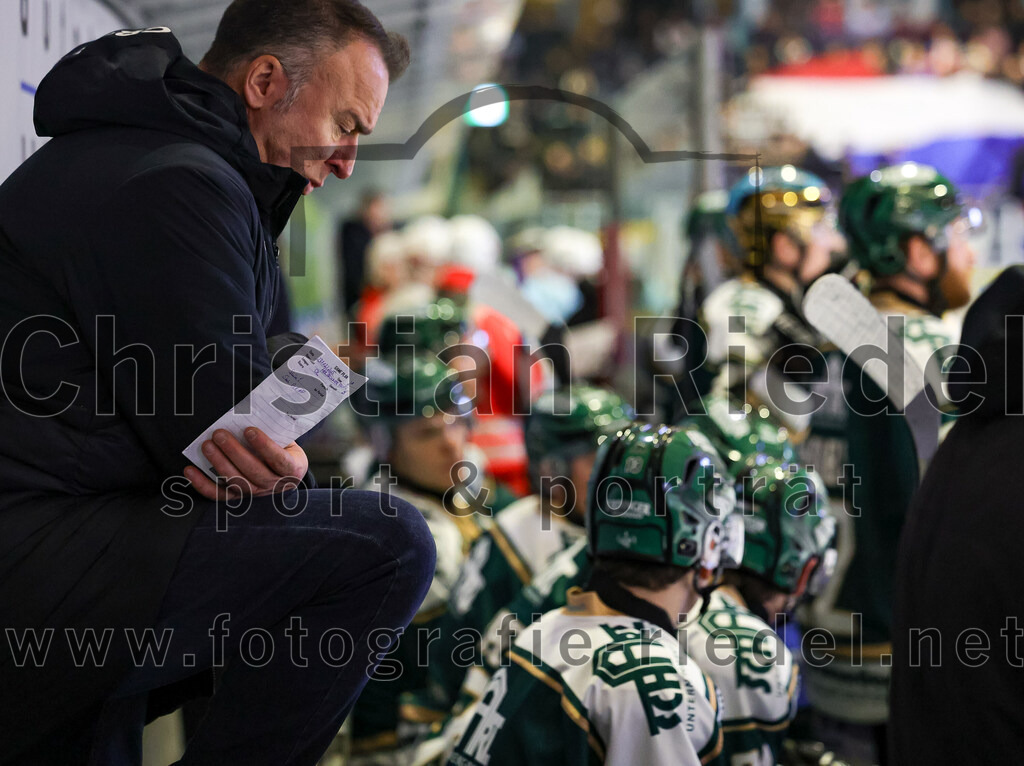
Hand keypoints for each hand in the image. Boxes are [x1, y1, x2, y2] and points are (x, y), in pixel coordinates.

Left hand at [183, 427, 308, 500]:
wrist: (287, 472)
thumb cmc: (284, 449)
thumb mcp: (288, 440)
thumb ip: (275, 430)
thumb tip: (252, 413)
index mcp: (291, 469)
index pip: (278, 460)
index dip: (264, 446)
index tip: (249, 430)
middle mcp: (274, 484)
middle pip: (253, 471)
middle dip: (234, 452)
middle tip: (219, 434)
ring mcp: (256, 493)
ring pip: (235, 481)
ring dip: (218, 463)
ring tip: (207, 445)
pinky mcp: (239, 497)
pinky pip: (219, 494)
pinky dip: (202, 484)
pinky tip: (189, 470)